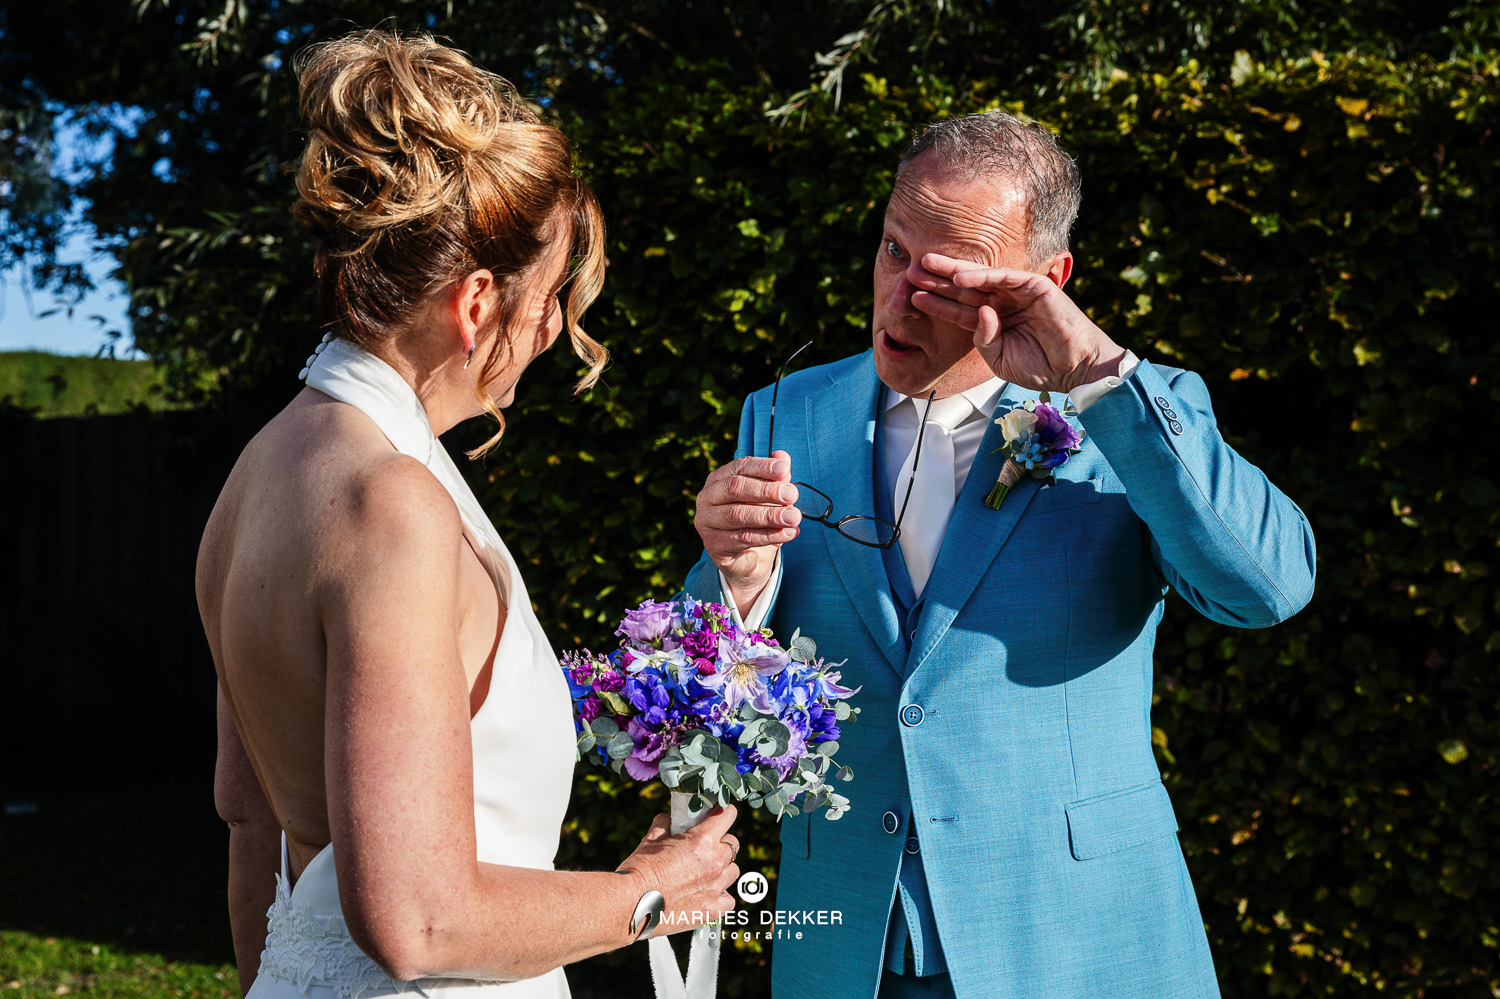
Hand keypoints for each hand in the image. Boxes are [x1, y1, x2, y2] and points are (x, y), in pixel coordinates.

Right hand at [617, 806, 740, 935]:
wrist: (630, 904)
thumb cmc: (638, 869)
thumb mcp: (650, 839)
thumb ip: (664, 825)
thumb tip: (668, 818)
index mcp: (702, 840)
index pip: (728, 815)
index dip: (723, 813)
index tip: (718, 815)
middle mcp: (714, 862)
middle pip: (733, 845)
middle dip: (720, 843)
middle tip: (704, 848)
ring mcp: (715, 888)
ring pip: (733, 872)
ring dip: (722, 870)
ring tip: (704, 874)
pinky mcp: (711, 910)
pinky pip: (728, 900)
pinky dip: (720, 896)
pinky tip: (706, 895)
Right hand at [693, 452, 799, 600]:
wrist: (746, 557)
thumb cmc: (755, 518)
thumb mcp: (769, 496)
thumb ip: (775, 477)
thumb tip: (782, 456)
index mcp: (719, 478)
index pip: (739, 466)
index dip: (762, 467)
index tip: (784, 470)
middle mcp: (707, 497)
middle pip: (735, 488)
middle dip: (766, 491)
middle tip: (792, 494)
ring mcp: (707, 522)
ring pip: (738, 515)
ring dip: (770, 515)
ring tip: (794, 517)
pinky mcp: (714, 545)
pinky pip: (743, 538)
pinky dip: (769, 535)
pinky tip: (788, 533)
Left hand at [908, 253, 1127, 394]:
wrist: (1073, 370)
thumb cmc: (1040, 367)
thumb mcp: (999, 359)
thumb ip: (982, 339)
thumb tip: (978, 312)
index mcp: (992, 322)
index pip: (958, 309)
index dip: (936, 303)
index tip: (911, 298)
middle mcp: (1002, 304)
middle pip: (963, 288)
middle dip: (936, 280)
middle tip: (909, 271)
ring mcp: (1018, 293)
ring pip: (979, 278)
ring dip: (951, 271)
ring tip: (925, 265)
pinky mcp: (1034, 286)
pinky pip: (1003, 277)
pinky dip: (981, 275)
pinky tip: (959, 276)